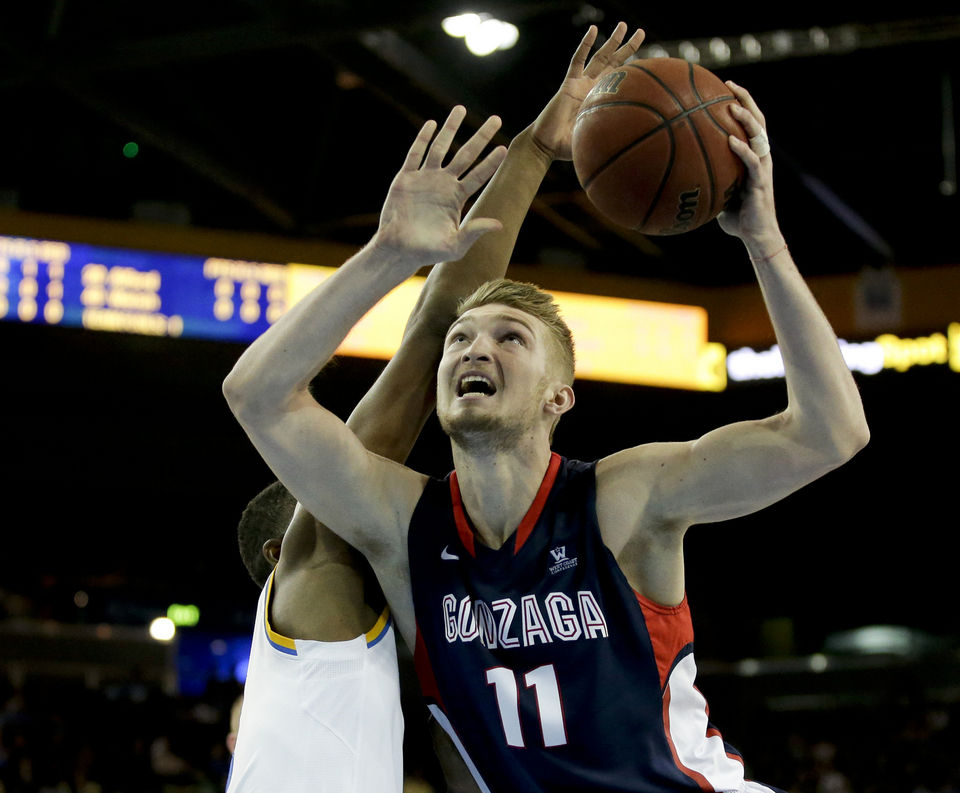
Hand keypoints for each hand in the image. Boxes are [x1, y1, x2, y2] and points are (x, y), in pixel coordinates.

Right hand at [374, 106, 507, 264]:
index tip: (504, 148)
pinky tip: (432, 124)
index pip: (479, 175)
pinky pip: (416, 154)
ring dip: (451, 128)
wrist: (399, 250)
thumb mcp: (456, 245)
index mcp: (457, 198)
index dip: (491, 162)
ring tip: (461, 109)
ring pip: (441, 147)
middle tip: (496, 119)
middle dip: (481, 137)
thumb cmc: (428, 251)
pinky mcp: (406, 178)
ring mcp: (425, 178)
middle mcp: (444, 184)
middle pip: (466, 154)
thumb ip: (475, 232)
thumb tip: (500, 225)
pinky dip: (423, 139)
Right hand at [530, 21, 644, 161]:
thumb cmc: (568, 149)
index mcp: (601, 100)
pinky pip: (578, 60)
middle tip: (641, 32)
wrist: (546, 146)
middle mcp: (592, 88)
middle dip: (628, 47)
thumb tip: (639, 139)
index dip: (634, 69)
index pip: (621, 80)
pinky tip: (593, 30)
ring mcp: (580, 84)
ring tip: (624, 25)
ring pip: (600, 57)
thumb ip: (614, 135)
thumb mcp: (598, 140)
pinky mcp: (568, 83)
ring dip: (612, 41)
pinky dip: (585, 45)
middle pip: (614, 62)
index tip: (651, 61)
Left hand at [716, 82, 783, 249]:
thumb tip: (678, 172)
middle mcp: (761, 157)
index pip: (750, 123)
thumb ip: (706, 177)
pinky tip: (730, 140)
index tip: (724, 87)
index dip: (740, 102)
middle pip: (757, 120)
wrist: (755, 236)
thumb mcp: (718, 192)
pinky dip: (742, 149)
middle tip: (729, 85)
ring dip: (746, 119)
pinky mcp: (761, 183)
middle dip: (745, 99)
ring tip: (732, 106)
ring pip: (759, 136)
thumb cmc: (735, 216)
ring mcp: (763, 168)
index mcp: (753, 155)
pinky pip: (752, 162)